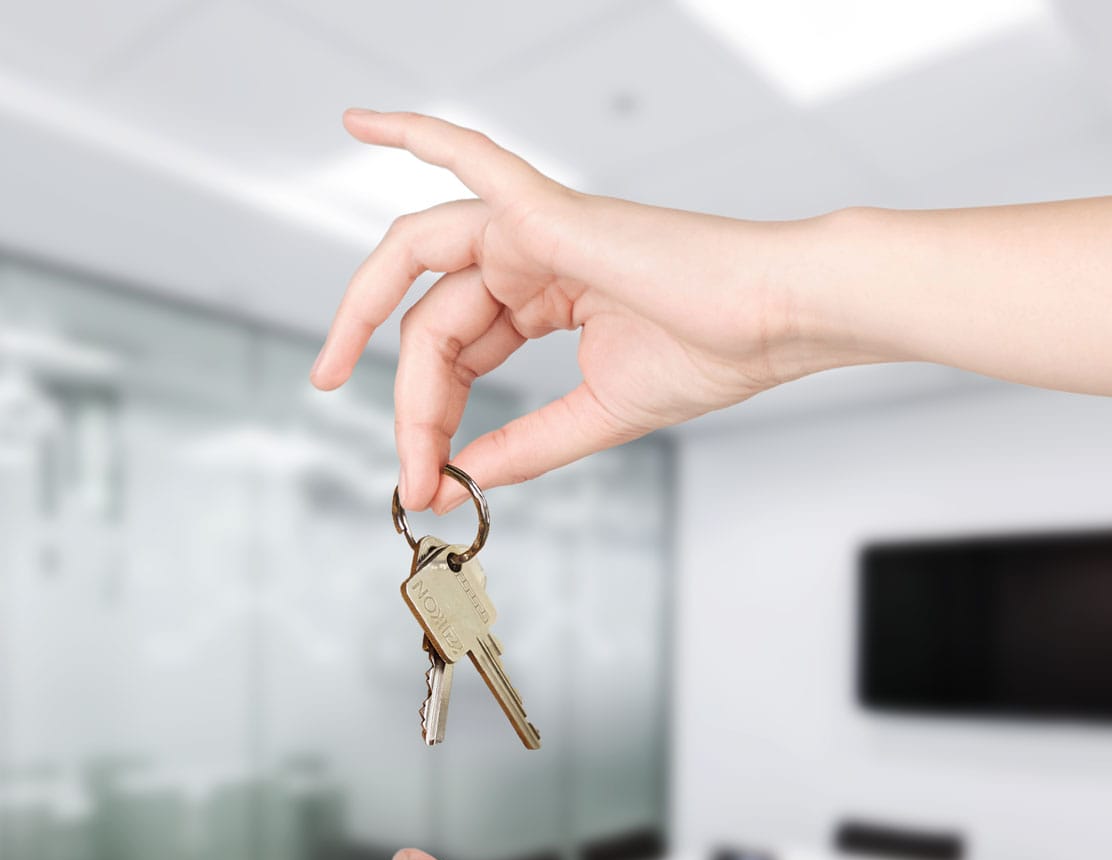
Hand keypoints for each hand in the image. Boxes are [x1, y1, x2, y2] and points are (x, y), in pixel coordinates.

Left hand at [311, 109, 877, 512]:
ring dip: (363, 310)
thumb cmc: (717, 353)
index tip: (423, 484)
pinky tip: (361, 122)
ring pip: (421, 262)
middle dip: (406, 397)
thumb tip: (456, 479)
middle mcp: (530, 253)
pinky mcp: (549, 208)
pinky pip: (470, 157)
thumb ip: (524, 446)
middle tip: (403, 466)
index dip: (430, 418)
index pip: (456, 352)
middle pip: (430, 320)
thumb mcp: (597, 416)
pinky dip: (415, 133)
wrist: (779, 321)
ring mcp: (536, 224)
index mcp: (544, 294)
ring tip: (332, 368)